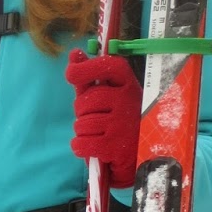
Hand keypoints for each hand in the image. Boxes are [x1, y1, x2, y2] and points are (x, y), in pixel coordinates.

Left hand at [66, 48, 141, 189]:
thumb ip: (90, 78)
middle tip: (95, 119)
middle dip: (82, 113)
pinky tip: (91, 147)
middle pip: (85, 101)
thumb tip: (74, 54)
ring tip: (98, 134)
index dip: (86, 68)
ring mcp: (122, 124)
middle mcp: (128, 101)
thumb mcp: (111, 97)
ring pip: (81, 124)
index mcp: (128, 85)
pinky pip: (81, 143)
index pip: (108, 66)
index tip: (71, 73)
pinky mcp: (116, 146)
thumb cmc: (120, 122)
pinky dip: (80, 147)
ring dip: (82, 132)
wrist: (140, 157)